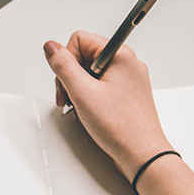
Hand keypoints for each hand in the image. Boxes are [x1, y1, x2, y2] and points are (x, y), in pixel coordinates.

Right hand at [44, 31, 193, 194]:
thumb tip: (51, 47)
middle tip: (70, 98)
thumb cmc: (121, 127)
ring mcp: (128, 79)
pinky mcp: (126, 94)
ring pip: (91, 74)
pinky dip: (90, 99)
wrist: (142, 154)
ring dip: (79, 90)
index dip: (67, 61)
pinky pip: (101, 87)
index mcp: (120, 55)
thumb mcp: (83, 93)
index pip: (80, 40)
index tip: (67, 82)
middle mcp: (127, 63)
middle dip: (71, 78)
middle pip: (84, 57)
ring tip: (80, 109)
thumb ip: (63, 66)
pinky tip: (89, 114)